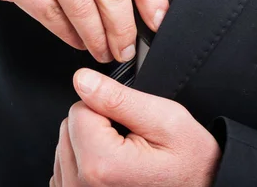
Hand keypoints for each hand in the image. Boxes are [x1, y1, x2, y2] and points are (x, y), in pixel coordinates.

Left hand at [50, 69, 220, 186]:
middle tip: (132, 140)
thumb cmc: (190, 163)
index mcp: (103, 164)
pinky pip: (66, 167)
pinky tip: (113, 168)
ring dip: (92, 143)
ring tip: (125, 155)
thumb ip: (119, 97)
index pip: (79, 109)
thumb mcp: (166, 119)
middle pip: (70, 127)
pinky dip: (86, 162)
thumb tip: (83, 80)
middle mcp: (82, 186)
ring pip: (67, 145)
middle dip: (98, 125)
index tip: (130, 123)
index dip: (107, 107)